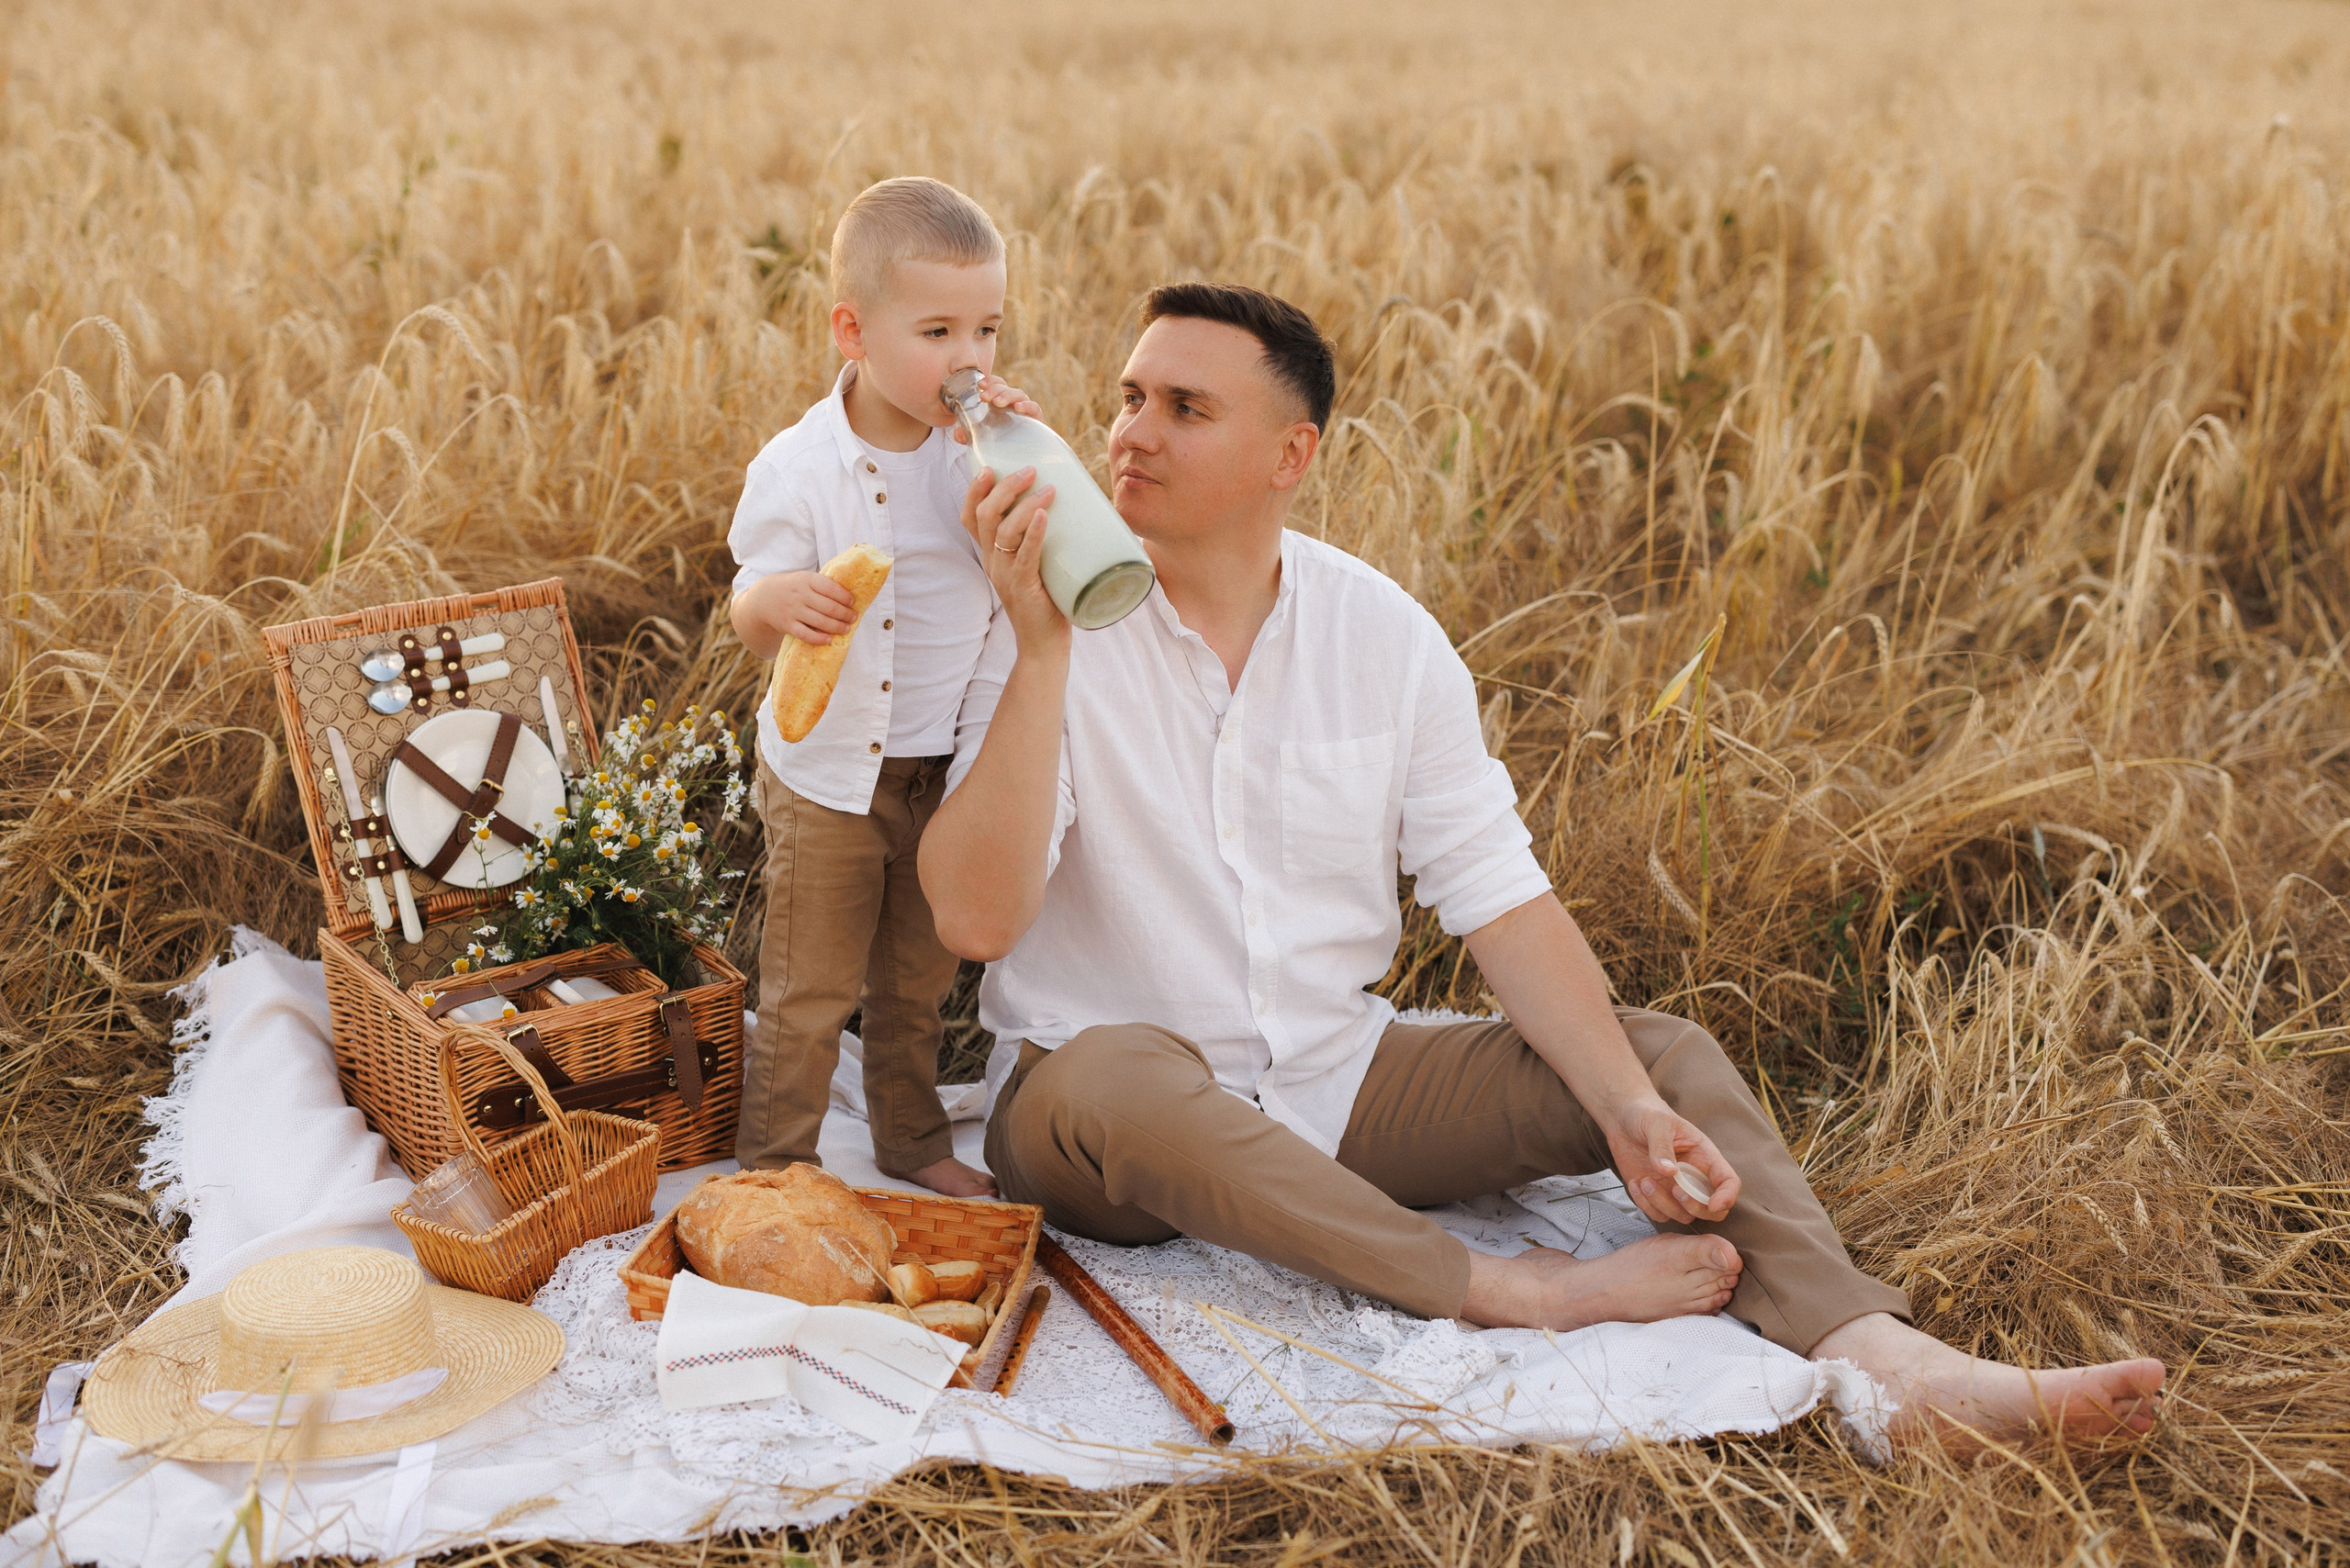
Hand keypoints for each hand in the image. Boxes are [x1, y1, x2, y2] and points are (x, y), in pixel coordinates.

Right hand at [760, 570, 856, 646]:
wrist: (763, 598)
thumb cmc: (792, 588)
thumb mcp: (804, 579)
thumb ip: (822, 585)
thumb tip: (848, 597)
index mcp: (806, 579)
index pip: (830, 588)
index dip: (844, 596)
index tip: (852, 602)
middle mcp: (799, 594)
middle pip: (828, 607)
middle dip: (845, 614)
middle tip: (853, 617)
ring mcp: (792, 610)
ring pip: (820, 622)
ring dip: (837, 627)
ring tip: (846, 628)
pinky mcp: (786, 625)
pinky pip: (806, 635)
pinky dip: (819, 639)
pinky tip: (829, 639)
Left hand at [948, 373, 1042, 443]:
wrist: (1020, 461)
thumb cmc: (1001, 445)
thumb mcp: (981, 440)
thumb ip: (968, 436)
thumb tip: (957, 434)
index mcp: (1001, 404)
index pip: (997, 385)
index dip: (990, 381)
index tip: (979, 385)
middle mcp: (1013, 404)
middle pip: (1006, 388)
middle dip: (995, 389)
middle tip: (984, 397)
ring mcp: (1026, 412)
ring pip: (1019, 394)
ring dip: (1007, 395)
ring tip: (998, 402)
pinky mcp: (1037, 421)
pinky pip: (1035, 408)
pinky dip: (1027, 405)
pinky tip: (1018, 408)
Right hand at [962, 464, 1065, 655]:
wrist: (1043, 644)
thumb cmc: (1047, 601)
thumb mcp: (1037, 564)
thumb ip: (1044, 539)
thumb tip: (1076, 505)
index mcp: (991, 555)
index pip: (970, 517)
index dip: (974, 490)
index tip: (989, 467)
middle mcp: (992, 562)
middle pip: (985, 516)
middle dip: (1005, 488)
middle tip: (1030, 471)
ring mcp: (1004, 575)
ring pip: (1003, 531)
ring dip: (1024, 505)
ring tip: (1048, 490)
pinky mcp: (1022, 587)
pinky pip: (1023, 555)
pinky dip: (1032, 533)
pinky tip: (1041, 516)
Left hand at [1605, 1097, 1739, 1228]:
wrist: (1622, 1116)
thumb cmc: (1646, 1113)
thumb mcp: (1656, 1122)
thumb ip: (1662, 1146)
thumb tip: (1669, 1172)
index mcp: (1704, 1156)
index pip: (1728, 1181)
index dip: (1727, 1196)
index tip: (1713, 1204)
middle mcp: (1693, 1176)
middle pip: (1711, 1209)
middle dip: (1695, 1207)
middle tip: (1675, 1190)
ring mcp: (1675, 1188)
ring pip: (1683, 1215)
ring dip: (1663, 1204)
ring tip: (1644, 1181)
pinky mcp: (1656, 1194)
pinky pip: (1658, 1214)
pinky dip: (1646, 1206)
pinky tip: (1635, 1183)